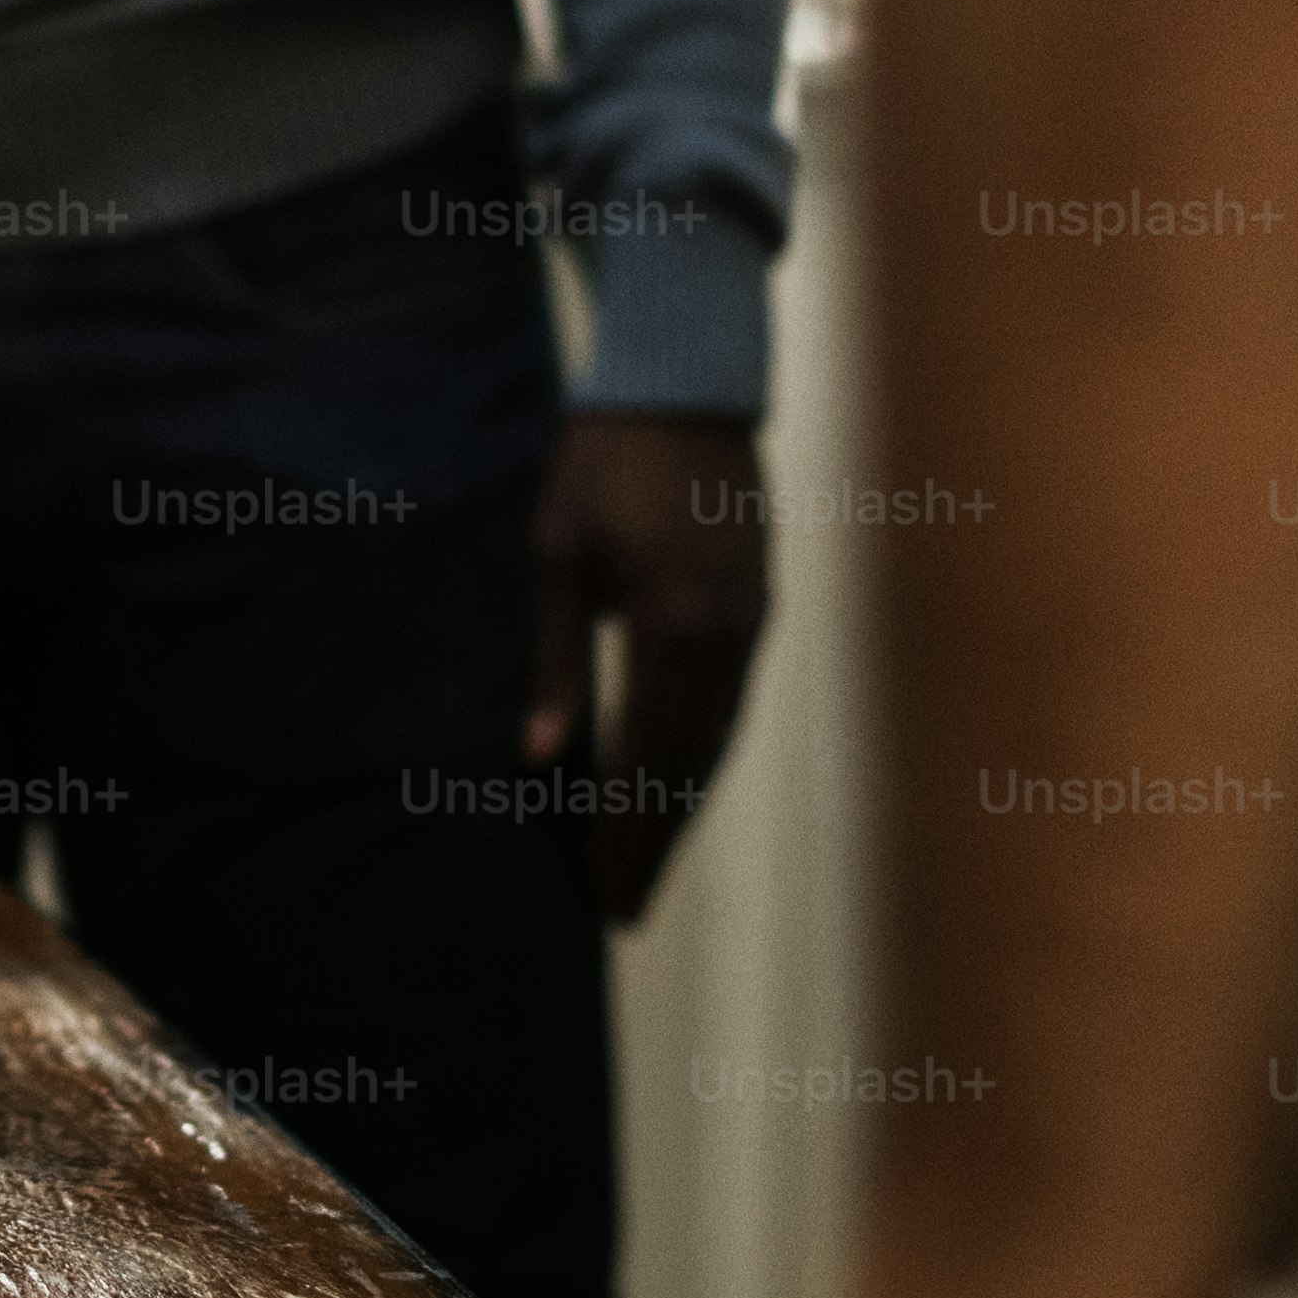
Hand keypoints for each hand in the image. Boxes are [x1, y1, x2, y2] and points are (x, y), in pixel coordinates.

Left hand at [527, 413, 769, 920]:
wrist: (683, 387)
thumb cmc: (599, 463)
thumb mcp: (555, 555)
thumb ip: (553, 661)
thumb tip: (537, 758)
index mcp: (668, 622)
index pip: (642, 756)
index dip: (619, 831)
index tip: (597, 891)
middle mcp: (723, 633)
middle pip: (688, 766)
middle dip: (653, 842)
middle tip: (622, 910)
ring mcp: (751, 621)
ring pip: (717, 741)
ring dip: (682, 808)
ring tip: (645, 867)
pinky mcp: (759, 607)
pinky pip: (730, 704)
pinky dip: (702, 756)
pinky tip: (677, 788)